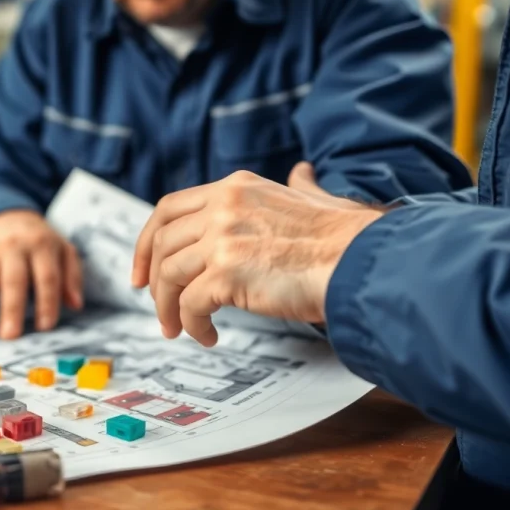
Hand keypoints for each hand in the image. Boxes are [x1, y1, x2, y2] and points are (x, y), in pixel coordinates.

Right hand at [0, 210, 82, 338]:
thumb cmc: (38, 241)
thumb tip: (76, 304)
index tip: (45, 326)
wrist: (5, 217)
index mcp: (39, 244)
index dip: (46, 301)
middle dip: (10, 308)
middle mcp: (12, 247)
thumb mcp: (63, 250)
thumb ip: (72, 277)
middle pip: (12, 279)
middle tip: (10, 336)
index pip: (45, 275)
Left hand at [131, 163, 383, 346]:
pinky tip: (209, 336)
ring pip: (169, 276)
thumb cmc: (348, 240)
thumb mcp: (318, 198)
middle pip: (161, 243)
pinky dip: (192, 325)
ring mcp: (223, 237)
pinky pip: (190, 305)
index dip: (148, 241)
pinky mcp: (227, 273)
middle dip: (152, 279)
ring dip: (168, 309)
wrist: (366, 262)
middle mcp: (223, 206)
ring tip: (181, 329)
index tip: (143, 270)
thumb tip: (302, 173)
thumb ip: (300, 186)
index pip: (169, 209)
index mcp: (235, 188)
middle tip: (158, 307)